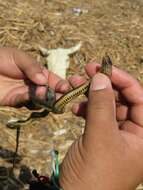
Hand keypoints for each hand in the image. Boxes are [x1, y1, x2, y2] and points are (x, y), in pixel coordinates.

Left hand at [0, 48, 68, 105]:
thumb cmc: (1, 57)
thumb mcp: (18, 57)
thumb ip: (32, 66)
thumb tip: (43, 80)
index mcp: (39, 73)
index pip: (54, 81)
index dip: (61, 85)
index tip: (66, 88)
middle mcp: (35, 85)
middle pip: (49, 93)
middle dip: (56, 96)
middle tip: (60, 97)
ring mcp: (25, 94)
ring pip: (39, 101)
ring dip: (43, 99)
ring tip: (43, 93)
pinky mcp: (14, 101)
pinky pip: (24, 102)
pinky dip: (28, 99)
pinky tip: (30, 95)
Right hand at [60, 63, 142, 189]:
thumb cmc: (94, 175)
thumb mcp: (100, 138)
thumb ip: (102, 106)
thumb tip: (101, 77)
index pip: (140, 98)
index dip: (123, 80)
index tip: (104, 67)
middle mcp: (134, 131)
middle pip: (121, 98)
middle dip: (103, 84)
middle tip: (86, 71)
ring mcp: (116, 132)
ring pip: (106, 104)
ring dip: (90, 94)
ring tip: (74, 86)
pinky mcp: (101, 133)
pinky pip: (95, 113)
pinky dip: (85, 107)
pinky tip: (74, 106)